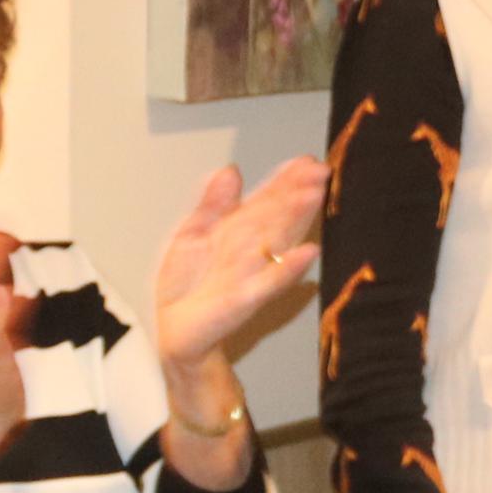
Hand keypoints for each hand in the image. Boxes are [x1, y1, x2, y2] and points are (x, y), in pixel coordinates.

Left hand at [153, 158, 328, 367]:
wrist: (171, 331)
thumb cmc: (186, 287)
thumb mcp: (192, 235)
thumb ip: (213, 204)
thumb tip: (231, 171)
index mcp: (237, 234)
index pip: (266, 201)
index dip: (285, 180)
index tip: (307, 161)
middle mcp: (250, 252)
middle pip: (276, 217)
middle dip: (296, 193)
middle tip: (320, 171)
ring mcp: (250, 276)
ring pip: (275, 243)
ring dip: (296, 220)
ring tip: (314, 196)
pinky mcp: (242, 301)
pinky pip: (268, 283)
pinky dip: (287, 269)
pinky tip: (307, 254)